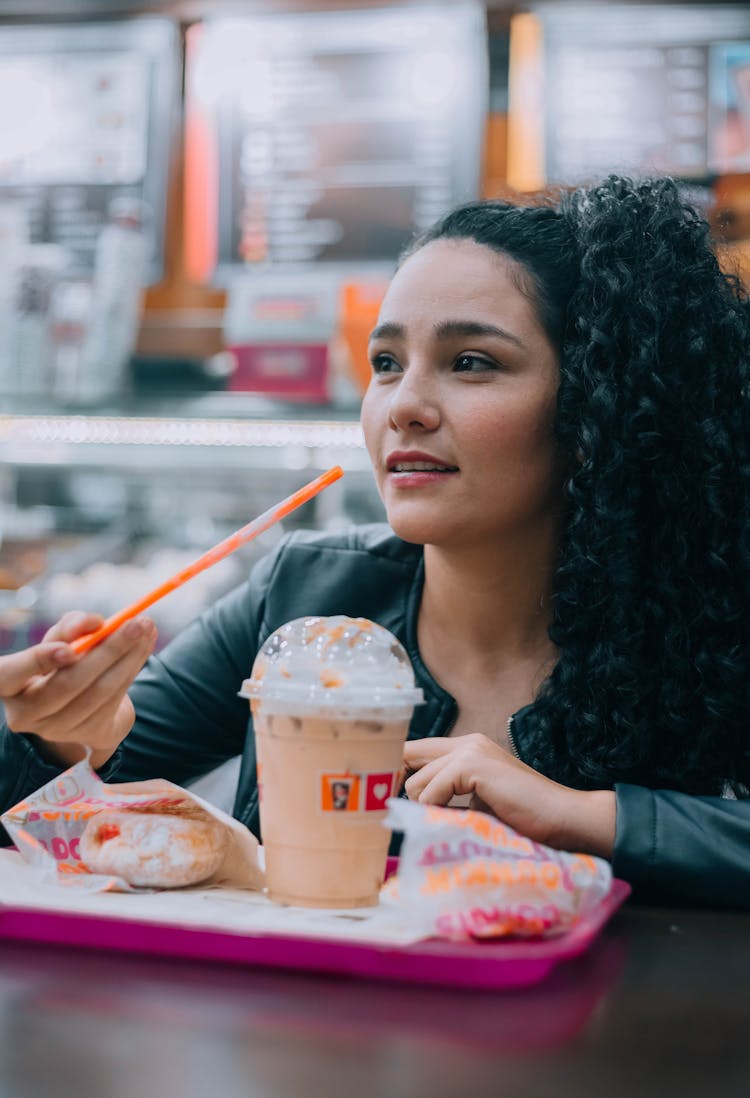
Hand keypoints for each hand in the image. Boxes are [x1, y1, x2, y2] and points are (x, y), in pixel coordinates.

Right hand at [3, 610, 156, 770]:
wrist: (85, 701)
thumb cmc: (63, 661)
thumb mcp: (60, 639)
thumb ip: (71, 627)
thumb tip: (93, 623)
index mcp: (9, 685)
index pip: (7, 675)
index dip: (36, 662)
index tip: (69, 648)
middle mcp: (26, 713)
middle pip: (68, 683)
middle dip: (107, 650)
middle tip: (135, 622)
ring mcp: (58, 730)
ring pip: (99, 691)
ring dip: (129, 656)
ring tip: (147, 627)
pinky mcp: (89, 734)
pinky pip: (115, 699)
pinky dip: (134, 668)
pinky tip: (145, 645)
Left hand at [403, 732, 615, 858]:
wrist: (563, 819)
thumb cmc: (526, 820)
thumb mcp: (478, 805)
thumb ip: (449, 799)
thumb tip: (410, 811)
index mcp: (468, 748)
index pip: (416, 751)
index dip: (399, 774)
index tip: (395, 803)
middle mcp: (466, 742)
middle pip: (407, 756)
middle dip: (400, 787)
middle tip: (408, 816)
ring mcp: (470, 750)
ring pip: (416, 780)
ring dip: (425, 808)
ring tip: (449, 823)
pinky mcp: (473, 764)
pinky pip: (431, 790)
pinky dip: (437, 811)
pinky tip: (460, 821)